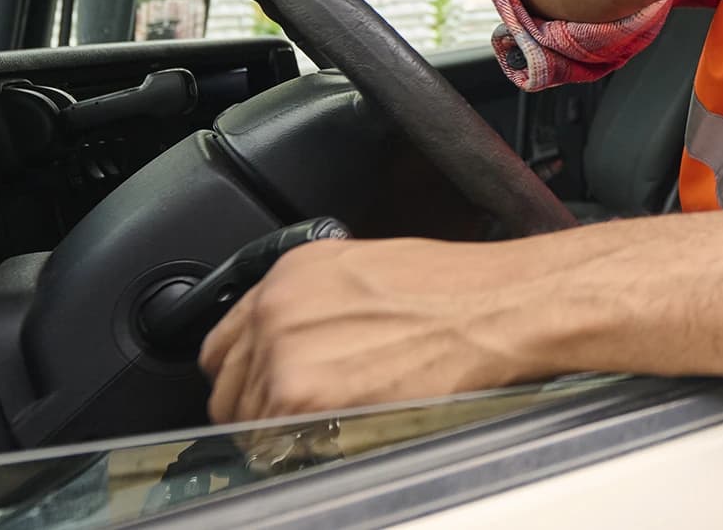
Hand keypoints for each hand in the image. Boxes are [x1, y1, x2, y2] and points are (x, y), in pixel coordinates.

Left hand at [199, 238, 544, 423]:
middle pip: (227, 387)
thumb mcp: (369, 273)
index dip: (246, 374)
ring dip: (281, 432)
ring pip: (246, 422)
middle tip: (301, 418)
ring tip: (333, 425)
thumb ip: (317, 305)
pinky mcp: (304, 398)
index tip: (263, 390)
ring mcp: (284, 354)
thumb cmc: (459, 289)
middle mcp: (277, 309)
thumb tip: (299, 345)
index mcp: (291, 273)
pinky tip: (341, 431)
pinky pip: (274, 444)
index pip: (224, 343)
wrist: (498, 307)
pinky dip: (300, 449)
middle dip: (259, 408)